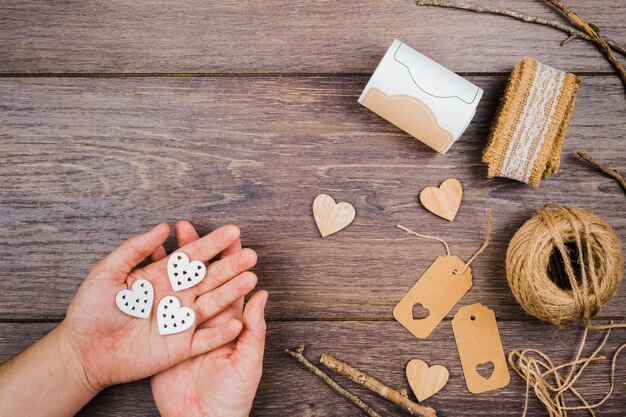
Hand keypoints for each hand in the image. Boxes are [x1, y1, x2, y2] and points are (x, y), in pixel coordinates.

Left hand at [59, 223, 258, 392]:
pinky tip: (238, 323)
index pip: (193, 257)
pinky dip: (222, 333)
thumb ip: (134, 249)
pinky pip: (206, 340)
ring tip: (251, 278)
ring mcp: (180, 322)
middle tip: (251, 254)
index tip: (233, 231)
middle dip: (230, 266)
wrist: (84, 352)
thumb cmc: (91, 311)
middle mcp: (175, 297)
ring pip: (213, 305)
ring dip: (232, 293)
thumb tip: (162, 227)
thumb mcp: (107, 272)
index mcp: (161, 277)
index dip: (212, 244)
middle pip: (209, 278)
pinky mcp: (180, 347)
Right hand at [151, 221, 266, 416]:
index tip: (227, 234)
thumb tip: (262, 294)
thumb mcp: (247, 361)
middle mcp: (206, 317)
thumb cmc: (232, 394)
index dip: (229, 258)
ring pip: (180, 286)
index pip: (229, 282)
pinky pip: (160, 306)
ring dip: (174, 261)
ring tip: (168, 237)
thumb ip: (254, 329)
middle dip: (197, 250)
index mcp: (230, 321)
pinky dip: (153, 285)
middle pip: (202, 276)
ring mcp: (184, 325)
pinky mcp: (165, 337)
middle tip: (188, 225)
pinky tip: (148, 266)